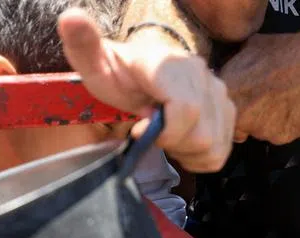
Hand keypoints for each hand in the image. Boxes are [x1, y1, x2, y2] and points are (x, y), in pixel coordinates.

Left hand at [58, 8, 235, 171]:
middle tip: (150, 132)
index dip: (165, 131)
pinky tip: (180, 141)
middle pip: (201, 134)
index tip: (140, 129)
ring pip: (212, 145)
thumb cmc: (114, 75)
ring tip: (165, 135)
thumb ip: (83, 44)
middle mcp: (204, 75)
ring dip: (184, 152)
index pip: (187, 109)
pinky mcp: (227, 111)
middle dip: (171, 144)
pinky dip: (198, 157)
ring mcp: (220, 94)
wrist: (138, 74)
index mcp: (171, 64)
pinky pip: (220, 152)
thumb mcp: (93, 63)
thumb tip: (72, 17)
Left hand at [221, 27, 299, 144]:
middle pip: (237, 125)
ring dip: (268, 122)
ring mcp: (260, 129)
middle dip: (248, 116)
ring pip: (259, 132)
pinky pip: (279, 135)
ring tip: (284, 100)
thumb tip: (230, 68)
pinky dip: (286, 126)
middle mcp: (239, 114)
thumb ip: (235, 65)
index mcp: (227, 90)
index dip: (232, 105)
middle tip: (265, 101)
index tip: (244, 99)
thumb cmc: (287, 50)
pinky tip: (295, 108)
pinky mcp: (282, 137)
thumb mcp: (251, 47)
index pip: (220, 108)